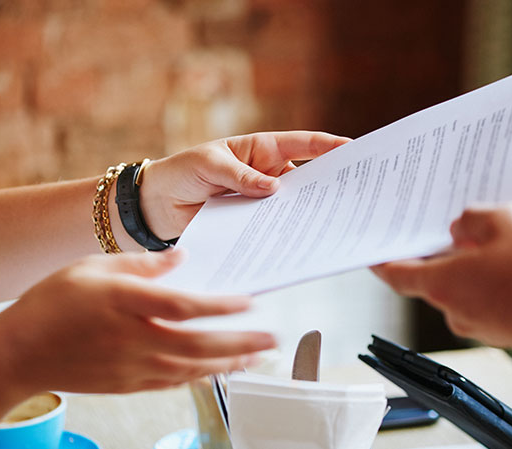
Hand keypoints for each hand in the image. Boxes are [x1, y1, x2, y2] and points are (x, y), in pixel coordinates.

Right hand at [0, 250, 274, 425]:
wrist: (18, 353)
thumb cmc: (52, 304)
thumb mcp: (92, 267)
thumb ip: (141, 263)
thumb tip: (182, 258)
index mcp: (125, 303)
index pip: (184, 307)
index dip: (221, 306)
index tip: (251, 301)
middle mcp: (134, 339)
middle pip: (199, 344)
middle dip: (242, 343)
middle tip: (274, 339)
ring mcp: (132, 367)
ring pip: (192, 368)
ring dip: (230, 363)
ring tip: (259, 357)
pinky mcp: (129, 385)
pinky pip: (174, 382)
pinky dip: (202, 376)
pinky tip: (220, 369)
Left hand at [139, 131, 350, 239]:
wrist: (156, 204)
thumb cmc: (182, 172)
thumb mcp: (209, 165)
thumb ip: (241, 177)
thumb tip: (274, 189)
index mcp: (262, 150)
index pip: (302, 144)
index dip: (329, 146)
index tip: (355, 149)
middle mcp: (268, 175)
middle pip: (307, 178)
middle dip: (330, 183)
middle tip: (355, 193)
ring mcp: (262, 201)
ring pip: (294, 206)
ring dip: (310, 213)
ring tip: (333, 222)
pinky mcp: (252, 223)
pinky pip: (273, 227)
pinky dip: (285, 233)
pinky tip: (299, 241)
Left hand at [373, 179, 511, 391]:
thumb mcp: (506, 220)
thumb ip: (473, 219)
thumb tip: (462, 228)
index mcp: (443, 284)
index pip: (397, 273)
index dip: (382, 259)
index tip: (371, 251)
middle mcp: (458, 309)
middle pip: (445, 269)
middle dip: (459, 239)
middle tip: (468, 214)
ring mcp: (486, 322)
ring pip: (482, 275)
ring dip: (497, 248)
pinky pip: (507, 287)